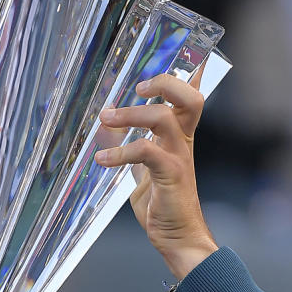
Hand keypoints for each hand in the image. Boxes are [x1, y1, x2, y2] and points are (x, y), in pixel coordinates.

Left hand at [95, 72, 217, 280]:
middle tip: (137, 86)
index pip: (189, 96)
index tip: (173, 52)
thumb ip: (139, 151)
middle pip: (189, 96)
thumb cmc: (163, 206)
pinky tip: (101, 160)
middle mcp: (184, 142)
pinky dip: (120, 154)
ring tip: (104, 120)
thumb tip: (117, 135)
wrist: (178, 239)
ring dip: (131, 115)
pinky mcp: (171, 176)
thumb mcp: (146, 172)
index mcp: (180, 137)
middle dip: (165, 82)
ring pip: (163, 118)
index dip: (185, 71)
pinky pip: (146, 152)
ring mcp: (180, 157)